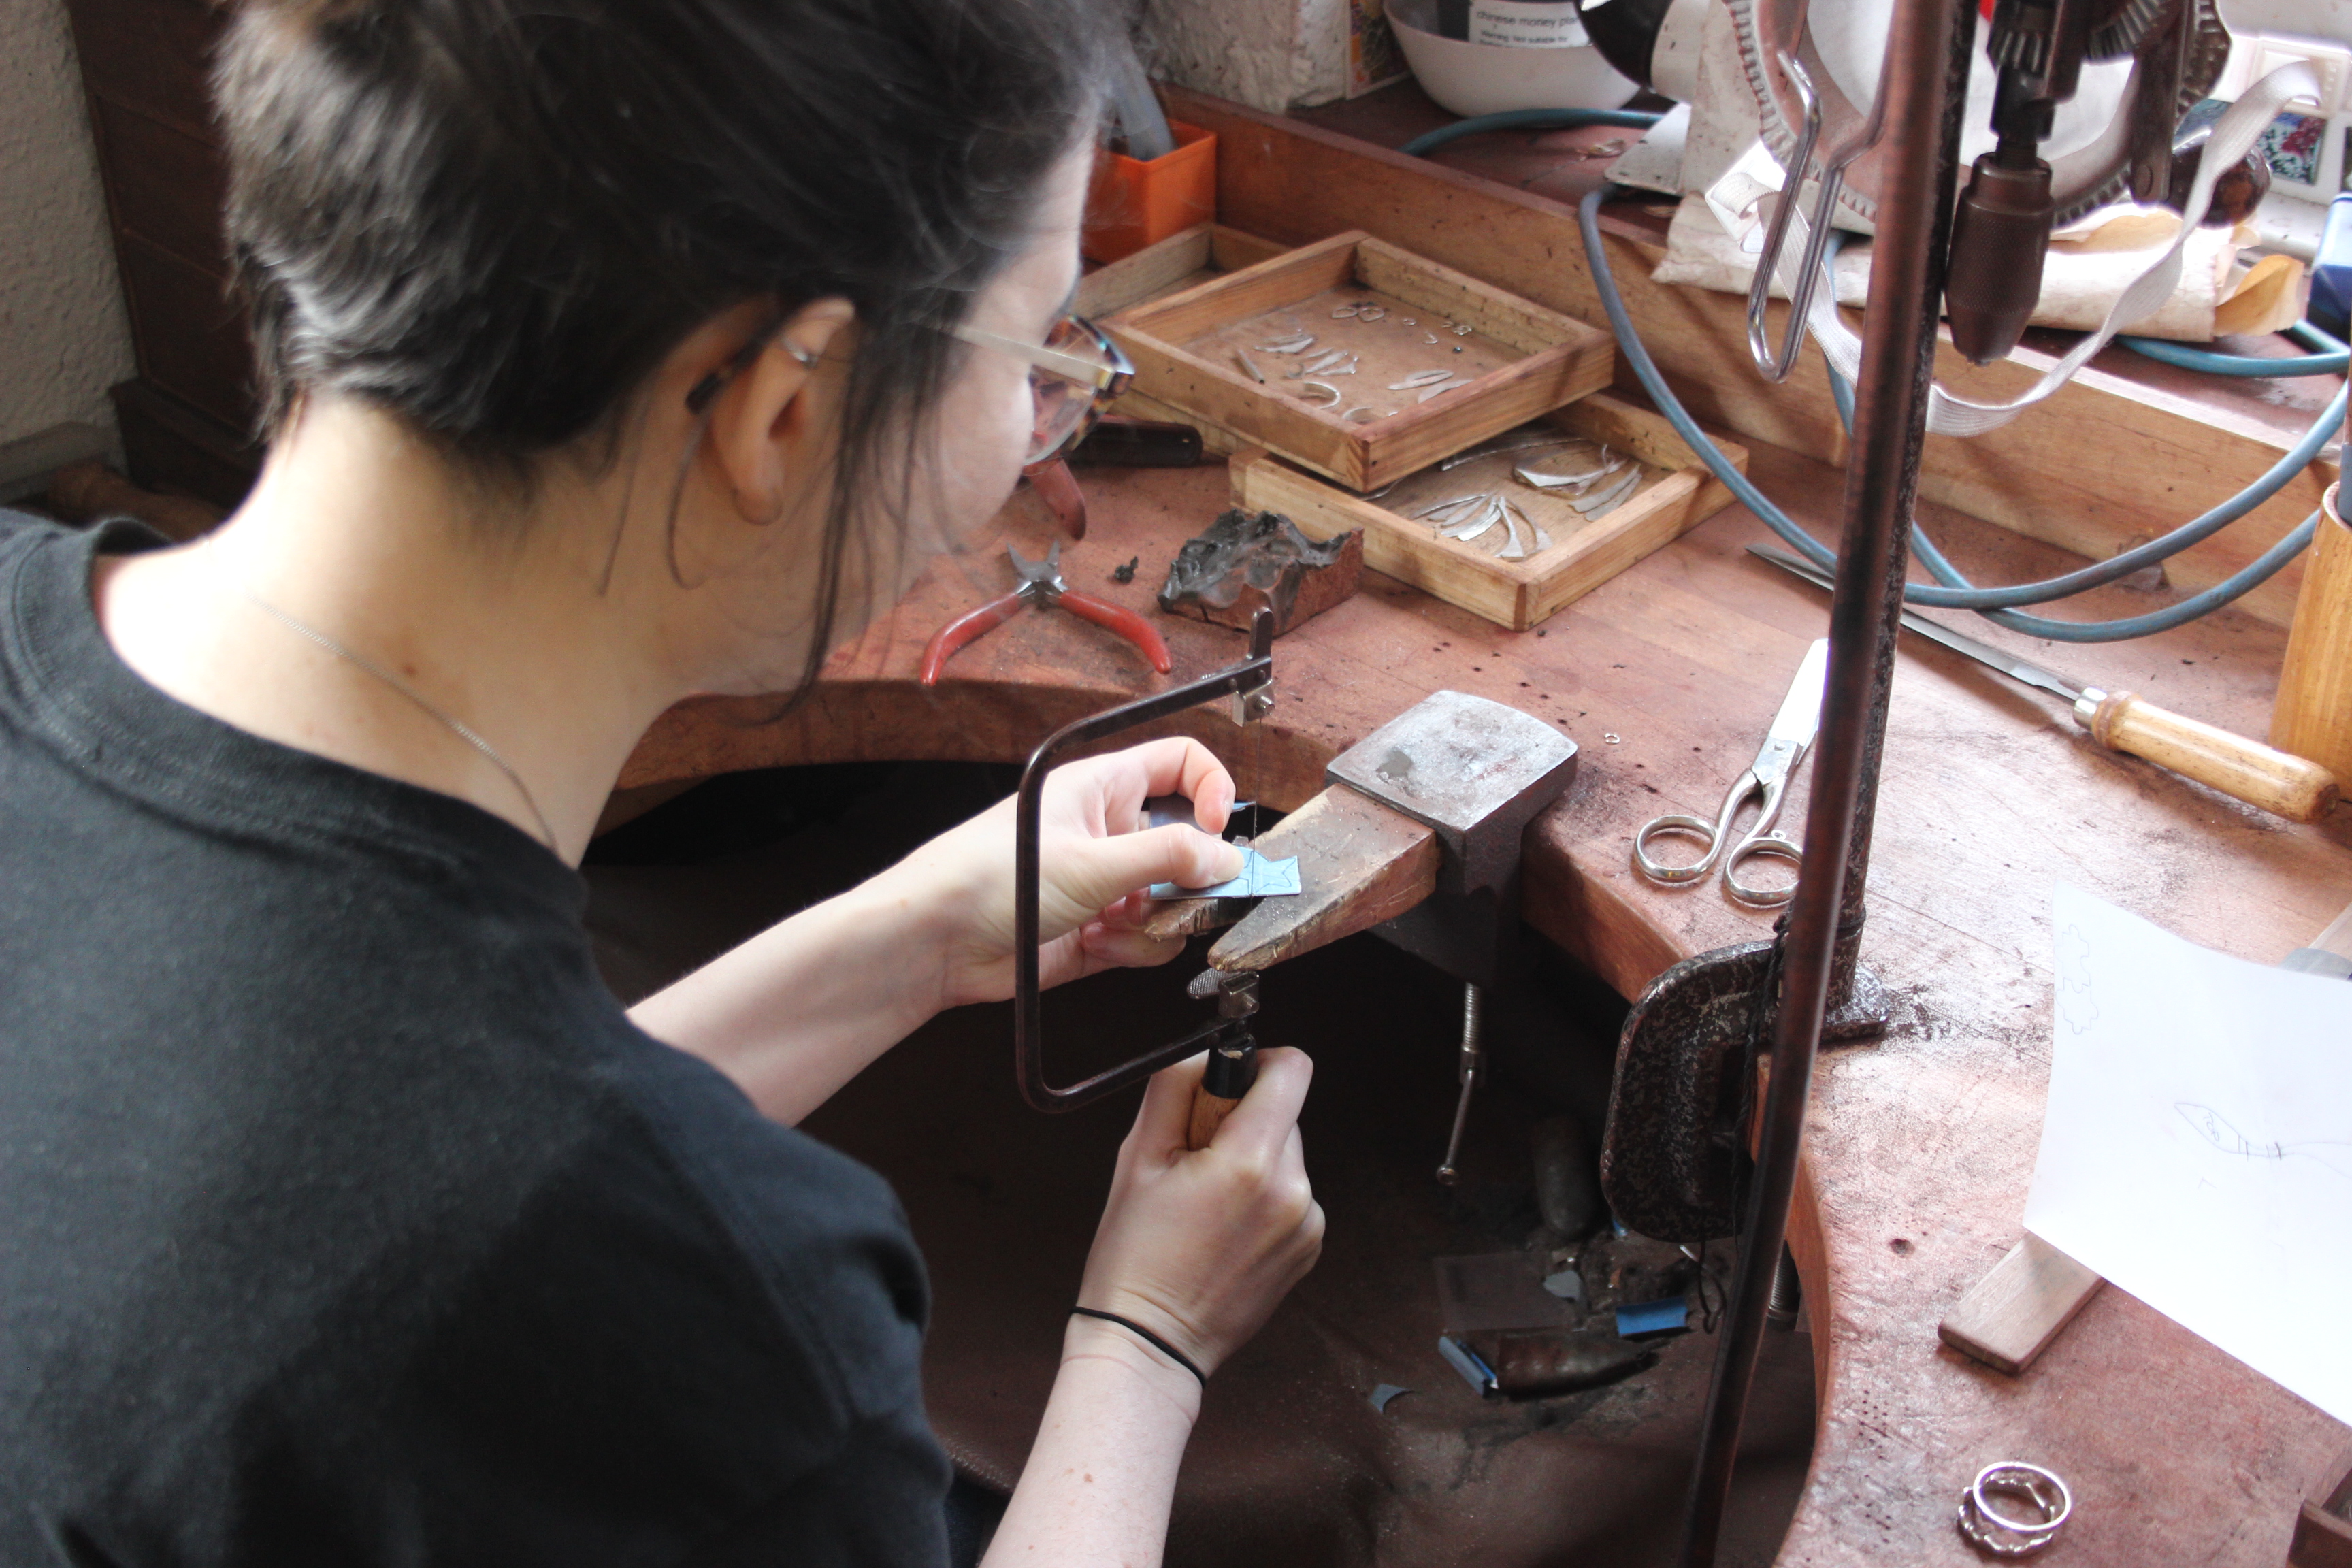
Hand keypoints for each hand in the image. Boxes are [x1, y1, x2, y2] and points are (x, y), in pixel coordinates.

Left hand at [885, 737, 1246, 1011]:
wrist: (934, 942)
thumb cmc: (986, 876)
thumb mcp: (1091, 860)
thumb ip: (1168, 857)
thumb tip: (1225, 858)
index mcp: (1103, 788)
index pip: (1180, 766)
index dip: (1211, 791)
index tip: (1220, 830)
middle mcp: (1107, 832)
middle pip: (1184, 844)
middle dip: (1191, 877)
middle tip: (1190, 897)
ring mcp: (1103, 884)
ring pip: (1170, 900)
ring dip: (1158, 920)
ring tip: (1120, 925)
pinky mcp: (1097, 932)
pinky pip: (1145, 940)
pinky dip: (1133, 948)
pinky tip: (1098, 944)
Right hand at [1074, 1048, 1323, 1377]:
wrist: (1151, 1344)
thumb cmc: (1135, 1257)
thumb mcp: (1138, 1157)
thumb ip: (1175, 1087)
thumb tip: (1204, 1053)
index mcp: (1251, 1162)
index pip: (1291, 1071)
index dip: (1257, 1061)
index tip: (1225, 1082)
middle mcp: (1294, 1191)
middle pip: (1284, 1113)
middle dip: (1241, 1120)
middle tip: (1193, 1160)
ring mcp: (1307, 1224)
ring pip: (1287, 1154)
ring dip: (1253, 1160)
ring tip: (1206, 1203)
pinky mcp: (1309, 1248)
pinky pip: (1292, 1194)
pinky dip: (1263, 1196)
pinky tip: (1224, 1227)